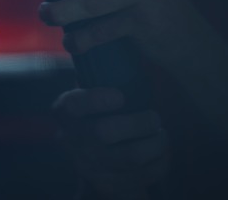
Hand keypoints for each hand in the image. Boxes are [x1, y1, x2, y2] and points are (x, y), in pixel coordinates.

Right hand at [53, 88, 169, 199]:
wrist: (96, 168)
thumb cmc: (99, 120)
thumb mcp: (91, 101)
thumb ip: (100, 77)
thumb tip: (117, 41)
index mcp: (66, 114)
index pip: (72, 105)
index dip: (95, 99)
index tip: (120, 96)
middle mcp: (73, 141)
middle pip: (103, 132)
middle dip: (139, 122)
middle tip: (154, 117)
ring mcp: (91, 166)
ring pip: (130, 156)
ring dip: (156, 143)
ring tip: (161, 134)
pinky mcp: (111, 185)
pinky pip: (145, 174)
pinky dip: (162, 162)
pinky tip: (161, 153)